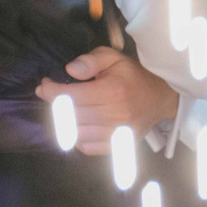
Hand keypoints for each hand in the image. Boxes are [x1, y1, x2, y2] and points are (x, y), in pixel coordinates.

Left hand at [37, 48, 180, 154]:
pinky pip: (91, 149)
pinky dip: (78, 140)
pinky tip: (75, 128)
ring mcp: (119, 133)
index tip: (45, 84)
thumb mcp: (112, 58)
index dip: (51, 91)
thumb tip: (70, 70)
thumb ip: (90, 61)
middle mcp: (115, 115)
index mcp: (112, 91)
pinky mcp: (122, 145)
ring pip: (78, 134)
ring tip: (61, 110)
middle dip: (53, 105)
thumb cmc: (132, 75)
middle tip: (49, 95)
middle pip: (72, 116)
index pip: (71, 96)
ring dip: (63, 123)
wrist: (161, 96)